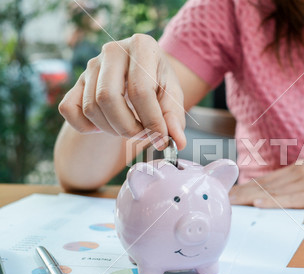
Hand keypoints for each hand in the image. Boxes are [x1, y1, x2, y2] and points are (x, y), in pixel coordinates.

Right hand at [58, 34, 185, 149]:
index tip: (162, 140)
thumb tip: (177, 142)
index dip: (151, 121)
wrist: (138, 76)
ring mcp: (91, 65)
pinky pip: (70, 110)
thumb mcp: (172, 96)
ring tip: (131, 128)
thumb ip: (174, 118)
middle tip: (143, 135)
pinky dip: (87, 127)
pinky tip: (108, 124)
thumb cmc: (158, 85)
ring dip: (113, 129)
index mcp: (141, 45)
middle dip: (128, 127)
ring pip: (91, 109)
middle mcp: (112, 51)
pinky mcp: (76, 82)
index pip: (140, 90)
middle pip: (108, 98)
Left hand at [230, 162, 303, 208]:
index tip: (228, 194)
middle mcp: (297, 173)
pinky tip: (260, 203)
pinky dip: (273, 201)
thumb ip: (299, 180)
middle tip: (220, 199)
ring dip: (249, 197)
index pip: (264, 181)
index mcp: (297, 170)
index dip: (244, 188)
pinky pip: (291, 198)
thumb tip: (281, 188)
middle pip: (263, 185)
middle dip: (240, 193)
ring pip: (272, 191)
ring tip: (231, 203)